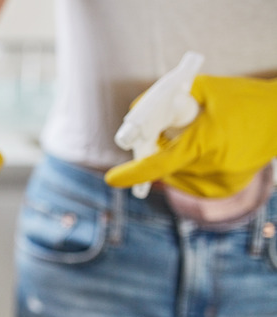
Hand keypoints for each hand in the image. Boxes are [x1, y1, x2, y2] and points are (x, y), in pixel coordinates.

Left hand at [105, 75, 276, 197]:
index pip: (160, 163)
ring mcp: (218, 183)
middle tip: (163, 132)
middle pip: (164, 166)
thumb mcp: (204, 88)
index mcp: (206, 143)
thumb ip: (166, 98)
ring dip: (173, 157)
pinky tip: (206, 149)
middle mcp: (212, 168)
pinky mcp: (222, 190)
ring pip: (174, 174)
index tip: (112, 179)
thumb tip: (136, 110)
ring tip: (197, 135)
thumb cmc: (242, 98)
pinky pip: (188, 180)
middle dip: (156, 150)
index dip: (134, 173)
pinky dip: (186, 166)